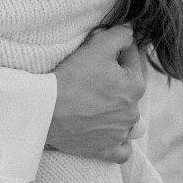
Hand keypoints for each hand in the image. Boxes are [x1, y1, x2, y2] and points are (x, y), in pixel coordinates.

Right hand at [45, 26, 144, 163]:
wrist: (47, 110)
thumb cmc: (73, 76)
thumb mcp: (98, 45)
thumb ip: (120, 34)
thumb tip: (132, 31)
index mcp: (135, 86)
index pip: (133, 58)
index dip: (119, 48)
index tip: (104, 46)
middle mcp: (133, 112)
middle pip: (129, 87)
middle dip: (118, 77)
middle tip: (96, 69)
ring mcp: (120, 134)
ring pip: (127, 117)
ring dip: (118, 107)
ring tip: (99, 98)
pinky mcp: (106, 151)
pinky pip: (122, 149)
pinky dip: (118, 140)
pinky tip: (108, 130)